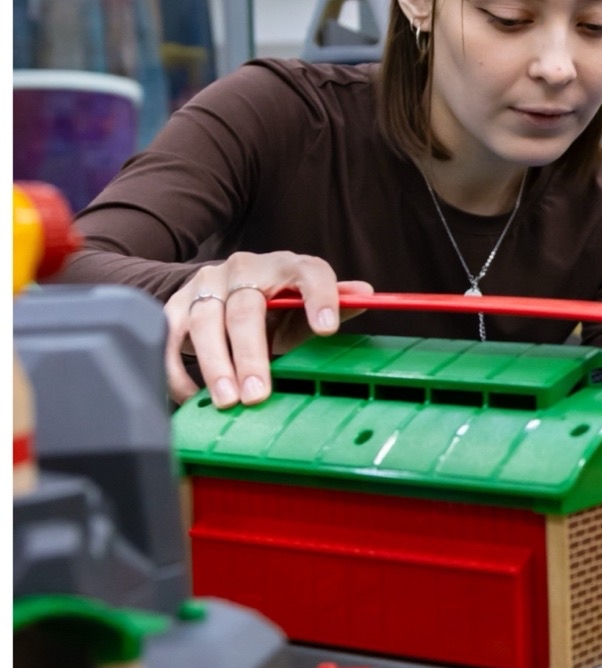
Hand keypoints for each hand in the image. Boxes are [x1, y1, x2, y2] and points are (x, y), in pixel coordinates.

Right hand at [165, 252, 367, 406]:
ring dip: (215, 365)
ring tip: (227, 401)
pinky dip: (177, 371)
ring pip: (205, 322)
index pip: (310, 272)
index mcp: (286, 266)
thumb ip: (333, 302)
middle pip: (247, 308)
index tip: (328, 329)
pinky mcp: (174, 305)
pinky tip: (193, 398)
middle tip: (258, 394)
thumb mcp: (302, 305)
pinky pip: (169, 338)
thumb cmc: (273, 304)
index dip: (321, 297)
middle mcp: (244, 269)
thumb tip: (366, 295)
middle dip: (251, 354)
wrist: (222, 289)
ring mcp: (206, 285)